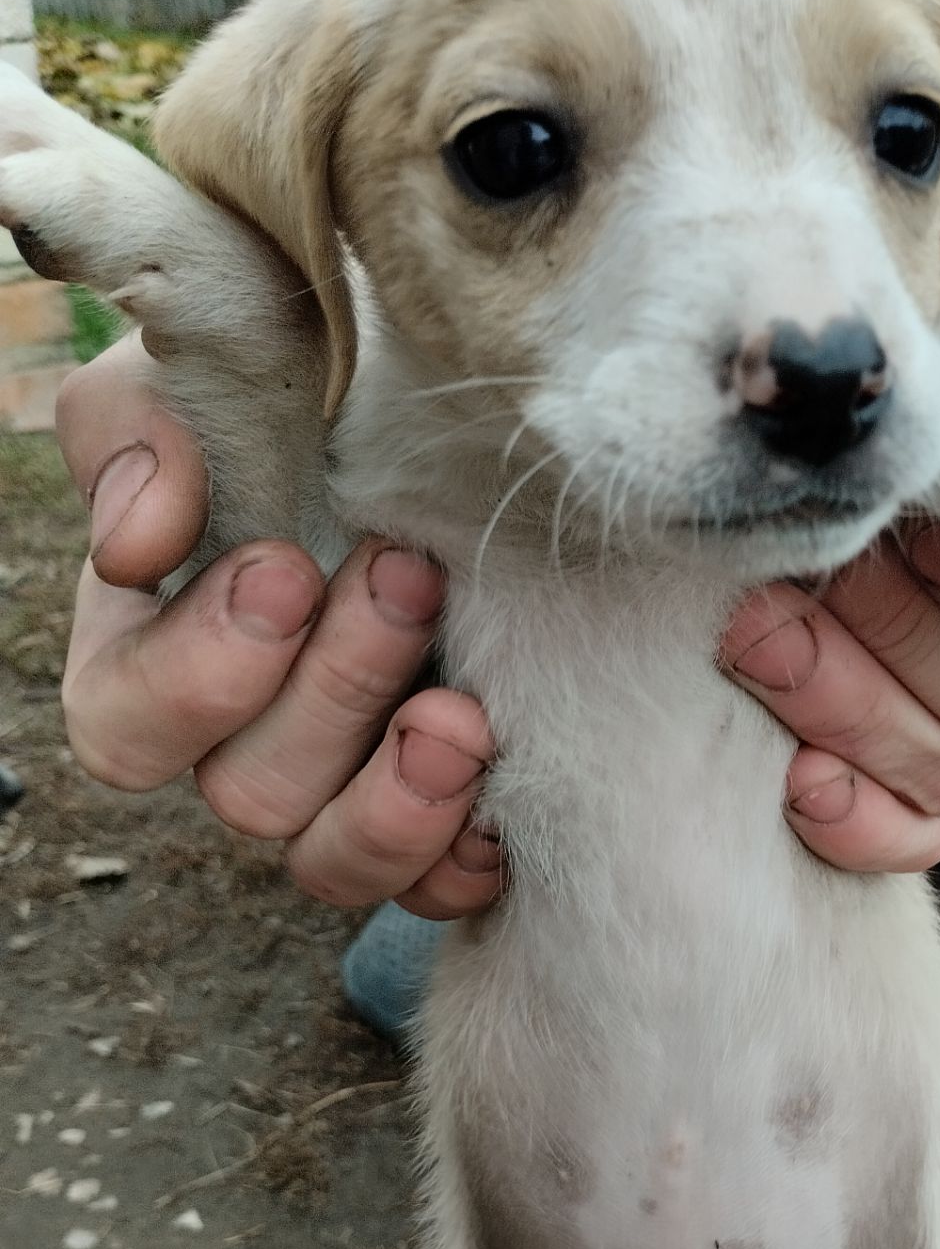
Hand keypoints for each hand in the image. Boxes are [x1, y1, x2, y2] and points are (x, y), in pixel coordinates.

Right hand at [57, 334, 501, 919]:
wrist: (474, 420)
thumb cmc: (324, 383)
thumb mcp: (224, 361)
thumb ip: (144, 424)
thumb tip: (138, 546)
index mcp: (163, 647)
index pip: (127, 724)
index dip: (198, 673)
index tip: (287, 567)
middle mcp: (248, 738)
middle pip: (248, 792)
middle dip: (332, 692)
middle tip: (408, 579)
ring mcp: (346, 788)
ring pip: (332, 861)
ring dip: (396, 802)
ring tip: (464, 717)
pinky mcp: (441, 817)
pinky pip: (435, 887)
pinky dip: (465, 859)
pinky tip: (504, 806)